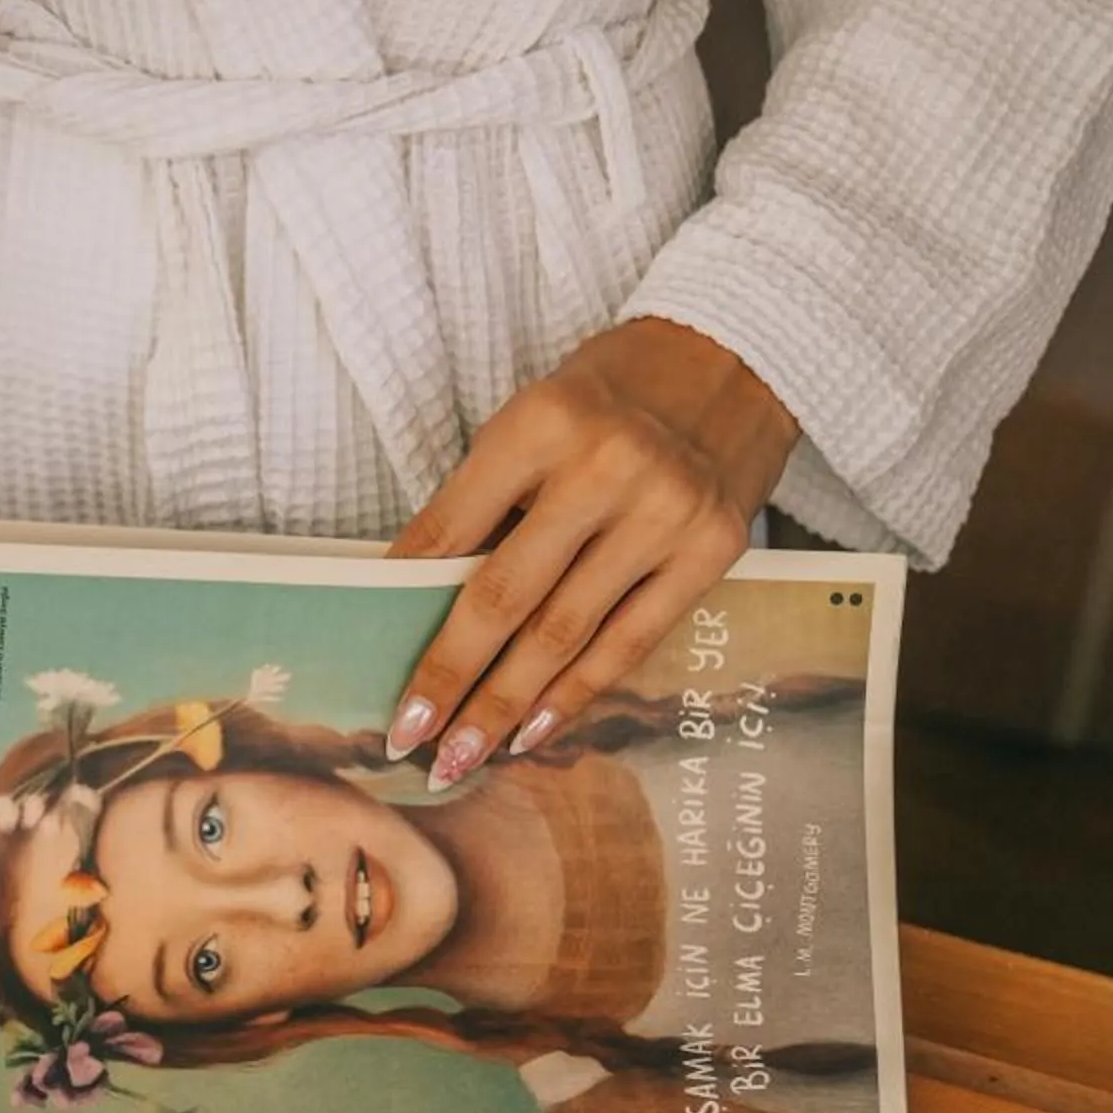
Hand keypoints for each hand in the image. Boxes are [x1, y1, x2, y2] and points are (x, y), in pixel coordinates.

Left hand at [385, 321, 797, 780]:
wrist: (736, 354)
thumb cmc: (613, 392)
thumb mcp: (532, 418)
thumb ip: (486, 501)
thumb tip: (422, 602)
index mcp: (538, 424)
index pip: (450, 532)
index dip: (404, 608)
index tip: (376, 663)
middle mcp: (602, 470)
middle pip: (504, 598)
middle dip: (449, 678)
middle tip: (406, 739)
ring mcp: (662, 513)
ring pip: (565, 633)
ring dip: (504, 706)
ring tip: (459, 757)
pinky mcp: (710, 549)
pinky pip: (631, 639)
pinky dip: (576, 693)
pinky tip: (533, 731)